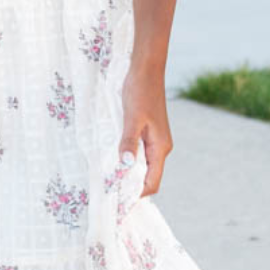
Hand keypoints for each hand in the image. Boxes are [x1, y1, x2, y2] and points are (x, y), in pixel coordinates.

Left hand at [117, 58, 171, 197]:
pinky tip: (113, 159)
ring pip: (143, 165)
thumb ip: (129, 142)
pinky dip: (128, 160)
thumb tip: (125, 166)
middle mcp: (160, 146)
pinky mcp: (148, 132)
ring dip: (128, 173)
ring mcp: (155, 139)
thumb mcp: (132, 118)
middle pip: (148, 176)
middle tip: (108, 192)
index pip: (152, 182)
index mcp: (160, 147)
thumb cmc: (140, 91)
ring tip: (108, 178)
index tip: (118, 200)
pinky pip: (139, 153)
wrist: (146, 69)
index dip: (137, 194)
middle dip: (130, 186)